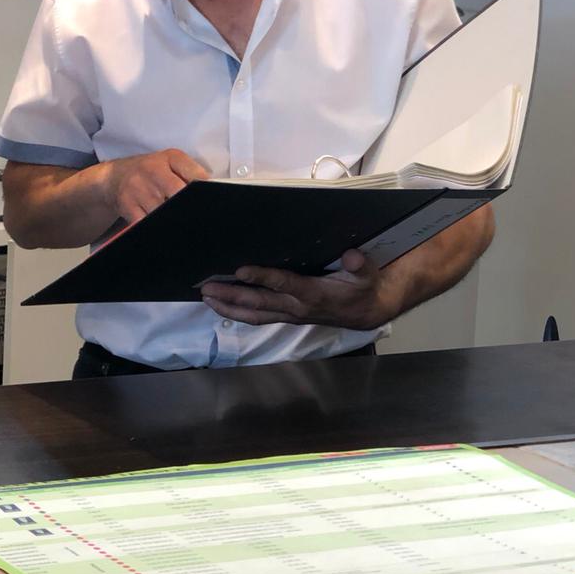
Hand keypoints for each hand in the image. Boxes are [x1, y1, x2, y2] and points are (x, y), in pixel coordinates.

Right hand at [105, 149, 208, 224]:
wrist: (114, 177)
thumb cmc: (149, 171)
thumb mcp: (170, 163)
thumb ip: (191, 173)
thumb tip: (212, 188)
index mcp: (170, 158)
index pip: (196, 175)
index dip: (204, 190)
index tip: (208, 199)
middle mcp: (153, 170)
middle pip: (180, 194)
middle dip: (187, 206)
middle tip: (193, 215)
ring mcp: (139, 189)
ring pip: (164, 211)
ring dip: (172, 217)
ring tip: (173, 215)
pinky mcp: (128, 206)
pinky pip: (147, 222)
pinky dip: (156, 225)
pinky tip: (159, 222)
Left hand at [200, 248, 402, 331]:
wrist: (367, 312)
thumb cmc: (364, 288)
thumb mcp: (368, 274)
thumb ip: (360, 265)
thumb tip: (351, 256)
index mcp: (314, 293)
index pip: (283, 284)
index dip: (262, 278)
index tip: (240, 271)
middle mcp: (297, 307)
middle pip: (259, 303)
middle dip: (232, 296)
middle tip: (206, 289)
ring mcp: (290, 314)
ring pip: (255, 314)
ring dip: (229, 307)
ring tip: (206, 298)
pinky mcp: (287, 316)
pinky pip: (258, 317)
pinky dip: (238, 312)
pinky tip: (222, 305)